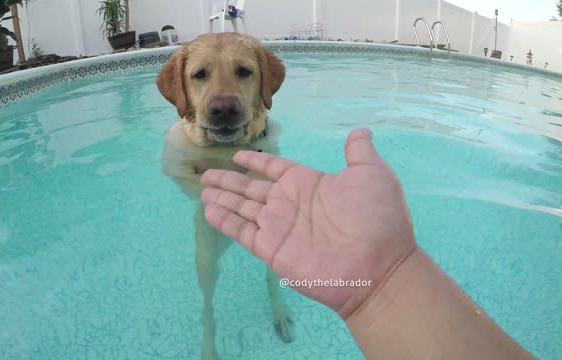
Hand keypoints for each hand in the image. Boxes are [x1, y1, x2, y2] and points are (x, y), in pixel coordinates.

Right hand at [200, 129, 416, 317]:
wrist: (377, 267)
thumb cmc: (376, 219)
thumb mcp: (372, 175)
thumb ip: (359, 152)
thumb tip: (360, 131)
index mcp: (308, 183)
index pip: (274, 168)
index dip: (256, 161)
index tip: (237, 155)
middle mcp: (289, 203)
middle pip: (250, 189)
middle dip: (229, 181)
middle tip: (206, 173)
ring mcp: (279, 227)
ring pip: (242, 208)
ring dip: (222, 198)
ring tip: (202, 189)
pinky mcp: (272, 249)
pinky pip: (242, 232)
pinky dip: (225, 221)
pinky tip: (209, 210)